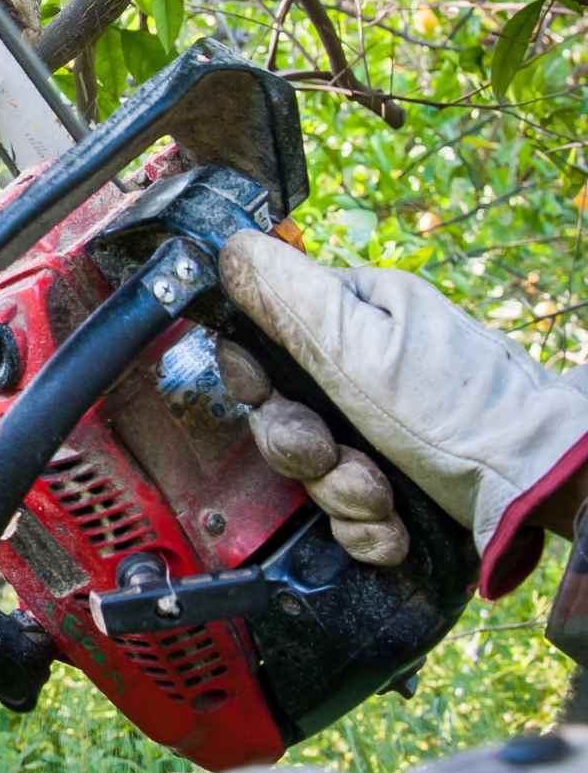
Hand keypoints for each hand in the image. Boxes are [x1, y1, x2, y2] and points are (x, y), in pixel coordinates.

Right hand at [218, 230, 587, 595]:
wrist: (544, 490)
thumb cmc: (458, 408)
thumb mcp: (359, 345)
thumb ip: (286, 297)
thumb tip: (228, 245)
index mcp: (355, 316)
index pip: (263, 339)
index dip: (252, 378)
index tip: (264, 396)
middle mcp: (367, 369)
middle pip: (283, 414)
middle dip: (302, 448)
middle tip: (332, 455)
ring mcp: (385, 431)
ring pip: (314, 469)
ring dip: (340, 493)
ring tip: (381, 498)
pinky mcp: (401, 485)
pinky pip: (348, 513)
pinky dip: (367, 527)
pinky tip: (394, 526)